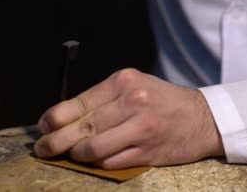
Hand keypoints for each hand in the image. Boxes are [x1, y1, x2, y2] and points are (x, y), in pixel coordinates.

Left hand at [35, 68, 224, 168]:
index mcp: (123, 82)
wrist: (203, 118)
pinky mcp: (149, 151)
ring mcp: (141, 128)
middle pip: (83, 127)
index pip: (79, 102)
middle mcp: (132, 102)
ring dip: (76, 155)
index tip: (43, 126)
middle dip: (57, 141)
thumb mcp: (133, 87)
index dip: (55, 117)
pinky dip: (98, 163)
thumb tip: (63, 118)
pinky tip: (93, 162)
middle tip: (43, 148)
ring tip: (70, 156)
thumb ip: (102, 100)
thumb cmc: (161, 101)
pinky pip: (112, 161)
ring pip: (94, 148)